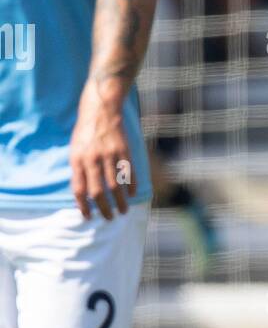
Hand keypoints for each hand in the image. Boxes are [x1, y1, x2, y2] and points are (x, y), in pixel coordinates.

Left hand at [70, 81, 134, 219]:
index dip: (84, 206)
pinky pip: (128, 173)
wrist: (101, 110)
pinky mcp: (124, 151)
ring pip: (115, 186)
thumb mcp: (75, 150)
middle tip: (109, 218)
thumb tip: (82, 195)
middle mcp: (93, 159)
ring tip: (123, 211)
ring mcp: (109, 155)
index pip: (79, 190)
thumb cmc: (85, 132)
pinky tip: (131, 195)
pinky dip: (131, 186)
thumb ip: (78, 170)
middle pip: (98, 192)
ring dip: (120, 202)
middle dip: (104, 209)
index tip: (88, 217)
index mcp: (77, 160)